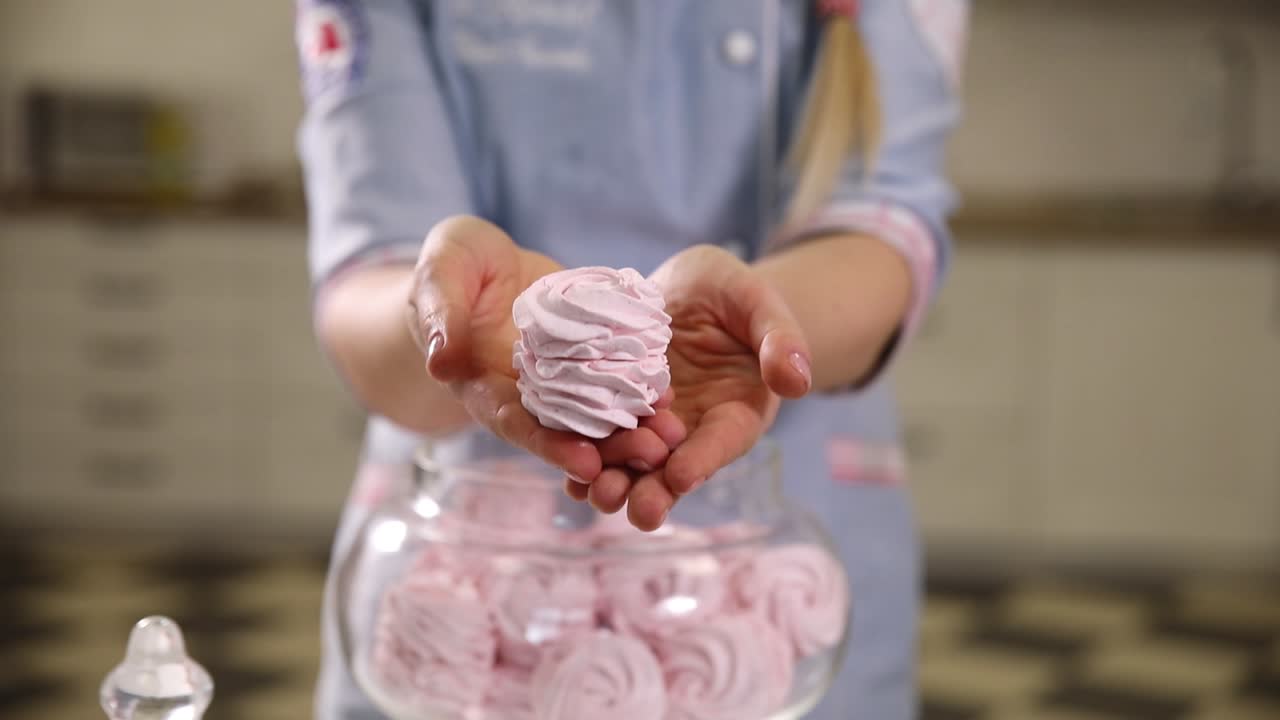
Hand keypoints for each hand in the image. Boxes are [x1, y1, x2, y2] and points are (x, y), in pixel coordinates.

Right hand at [409, 216, 680, 480]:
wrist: (484, 261)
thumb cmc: (452, 267)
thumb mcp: (441, 274)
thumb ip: (441, 313)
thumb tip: (441, 362)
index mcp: (483, 385)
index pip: (514, 422)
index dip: (547, 444)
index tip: (585, 463)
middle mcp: (525, 394)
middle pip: (565, 430)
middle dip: (607, 448)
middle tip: (650, 455)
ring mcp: (559, 379)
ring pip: (596, 415)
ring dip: (633, 430)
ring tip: (672, 437)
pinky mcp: (586, 357)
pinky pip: (615, 380)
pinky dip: (642, 393)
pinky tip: (672, 399)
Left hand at [568, 245, 812, 529]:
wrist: (690, 286)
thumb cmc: (734, 293)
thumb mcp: (759, 302)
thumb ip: (781, 338)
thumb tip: (798, 381)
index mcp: (738, 411)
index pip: (723, 441)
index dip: (704, 459)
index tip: (683, 476)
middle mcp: (695, 428)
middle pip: (675, 467)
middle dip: (656, 490)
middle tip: (638, 510)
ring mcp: (654, 424)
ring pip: (635, 462)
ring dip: (615, 481)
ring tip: (595, 496)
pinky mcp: (619, 411)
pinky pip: (601, 436)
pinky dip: (583, 454)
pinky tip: (565, 468)